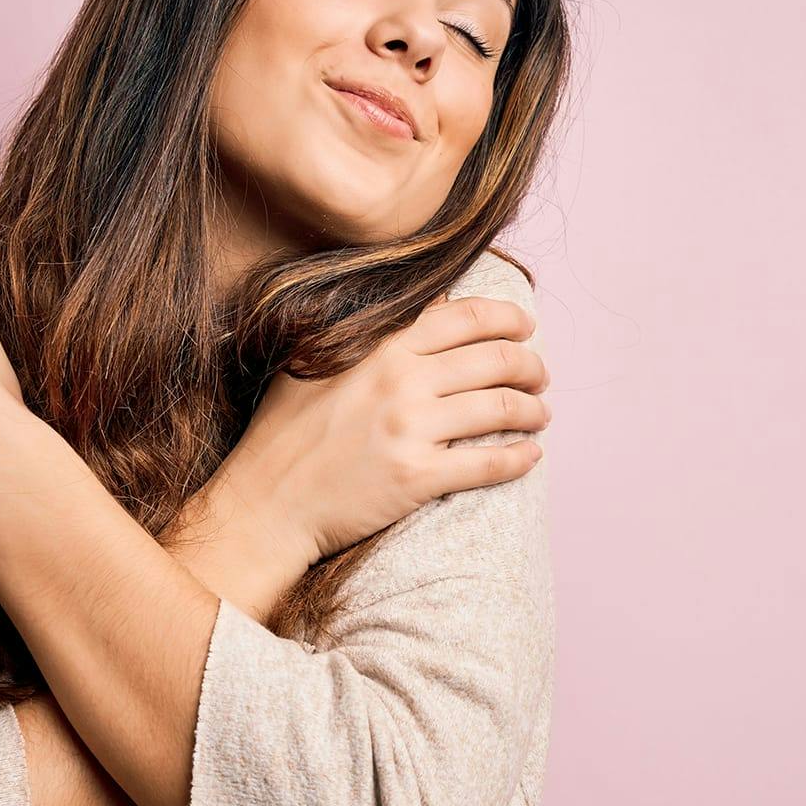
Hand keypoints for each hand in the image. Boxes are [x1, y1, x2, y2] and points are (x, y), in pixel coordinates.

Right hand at [219, 293, 550, 564]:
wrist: (265, 503)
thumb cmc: (283, 432)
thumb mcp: (313, 362)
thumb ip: (369, 331)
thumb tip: (430, 302)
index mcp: (380, 347)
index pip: (465, 317)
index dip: (507, 318)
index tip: (524, 326)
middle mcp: (401, 382)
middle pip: (495, 360)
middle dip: (530, 365)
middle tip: (540, 375)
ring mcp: (412, 430)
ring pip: (500, 409)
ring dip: (532, 410)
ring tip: (539, 414)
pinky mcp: (419, 478)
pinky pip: (489, 464)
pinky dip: (520, 459)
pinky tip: (531, 456)